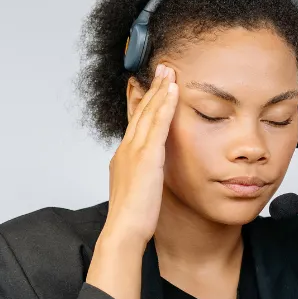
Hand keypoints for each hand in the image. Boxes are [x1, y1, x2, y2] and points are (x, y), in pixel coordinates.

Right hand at [100, 62, 178, 250]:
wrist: (124, 230)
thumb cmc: (132, 218)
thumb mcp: (137, 190)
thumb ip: (143, 176)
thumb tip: (149, 173)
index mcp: (124, 157)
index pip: (135, 122)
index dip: (143, 102)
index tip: (150, 86)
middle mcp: (126, 149)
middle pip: (140, 111)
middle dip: (152, 88)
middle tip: (161, 68)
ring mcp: (135, 151)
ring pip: (148, 112)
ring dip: (160, 89)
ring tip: (169, 71)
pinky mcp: (146, 157)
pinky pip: (157, 124)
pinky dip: (165, 105)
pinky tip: (173, 91)